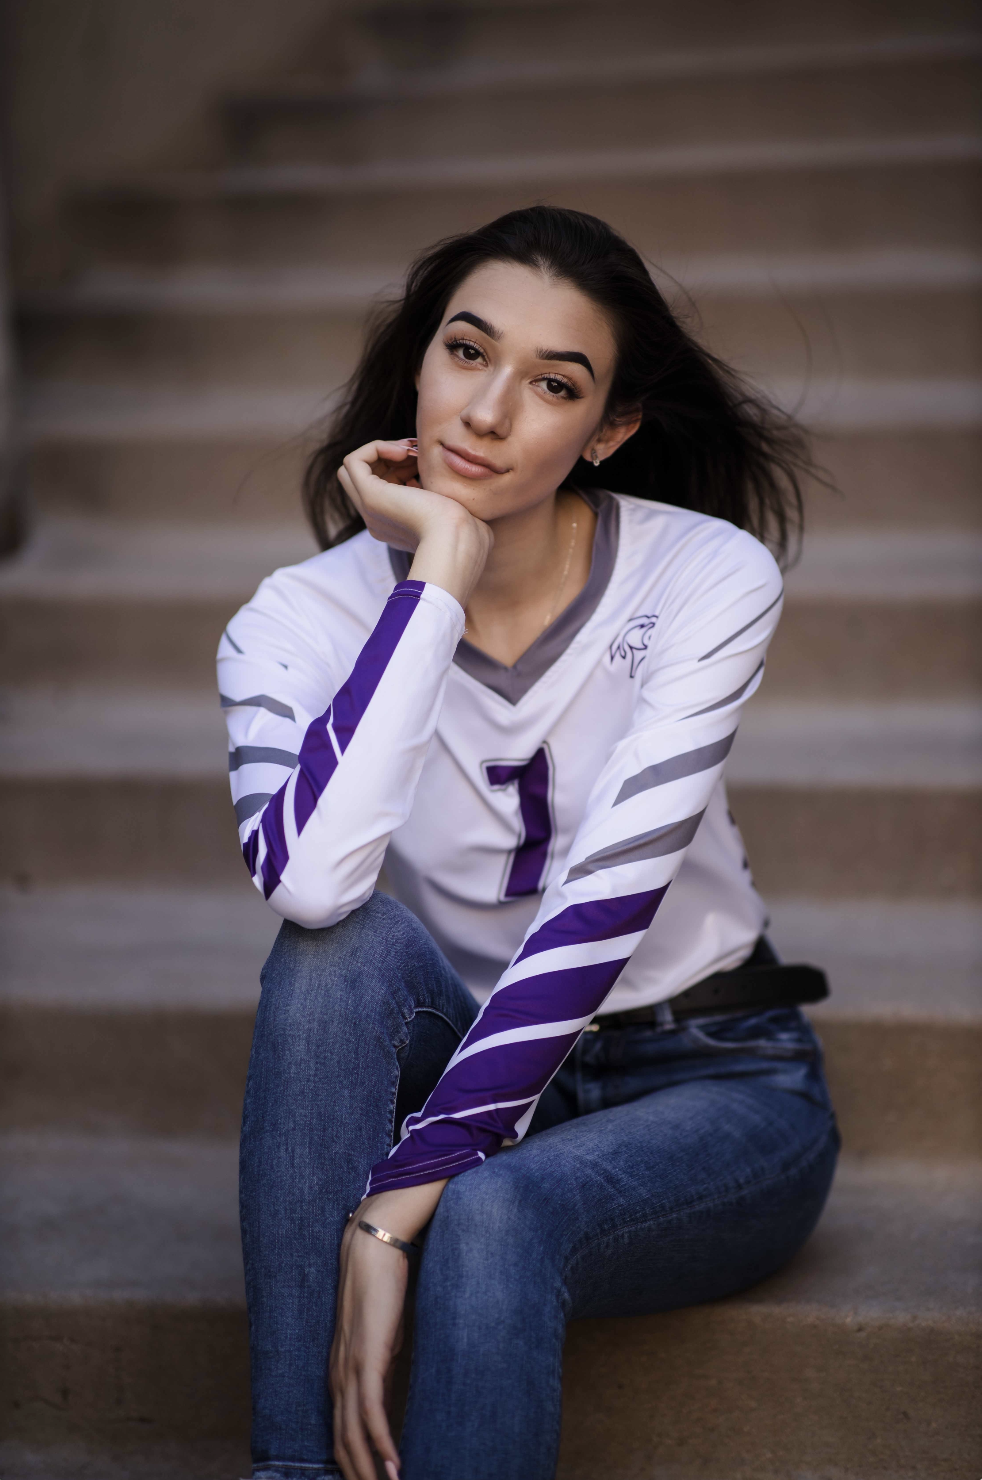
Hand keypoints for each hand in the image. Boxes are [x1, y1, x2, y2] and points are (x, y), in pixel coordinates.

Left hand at [330, 1182, 447, 1479]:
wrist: (373, 1244)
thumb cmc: (383, 1284)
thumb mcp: (385, 1335)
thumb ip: (384, 1362)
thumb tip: (392, 1385)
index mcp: (340, 1371)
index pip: (341, 1432)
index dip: (353, 1464)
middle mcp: (338, 1375)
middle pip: (341, 1443)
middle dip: (358, 1476)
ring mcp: (350, 1368)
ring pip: (352, 1436)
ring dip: (369, 1470)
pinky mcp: (367, 1357)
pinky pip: (371, 1412)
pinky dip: (381, 1443)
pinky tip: (394, 1467)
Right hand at [337, 439, 491, 608]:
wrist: (460, 542)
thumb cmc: (468, 533)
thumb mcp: (457, 513)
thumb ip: (449, 503)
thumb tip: (450, 495)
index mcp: (398, 526)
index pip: (384, 488)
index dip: (401, 467)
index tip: (426, 462)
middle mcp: (379, 519)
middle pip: (365, 477)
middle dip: (388, 457)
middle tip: (416, 453)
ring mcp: (371, 509)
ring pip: (354, 469)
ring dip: (382, 450)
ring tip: (411, 451)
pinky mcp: (371, 496)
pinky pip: (354, 461)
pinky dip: (376, 448)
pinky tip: (403, 452)